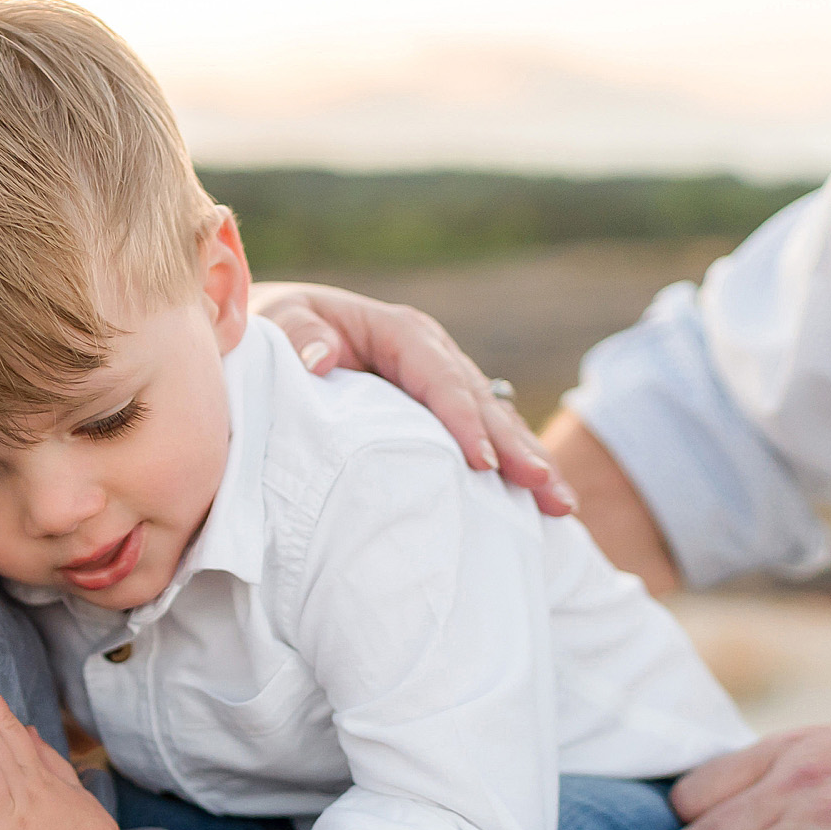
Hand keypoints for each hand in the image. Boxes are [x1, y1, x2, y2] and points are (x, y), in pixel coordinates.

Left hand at [251, 281, 573, 516]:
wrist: (270, 339)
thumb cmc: (272, 330)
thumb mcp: (277, 321)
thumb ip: (296, 335)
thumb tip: (319, 359)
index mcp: (399, 333)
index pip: (439, 376)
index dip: (463, 418)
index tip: (482, 462)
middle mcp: (431, 358)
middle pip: (482, 402)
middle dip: (517, 447)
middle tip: (549, 491)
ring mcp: (439, 387)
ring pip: (493, 423)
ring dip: (527, 462)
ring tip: (561, 505)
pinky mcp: (436, 415)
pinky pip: (477, 439)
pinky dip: (506, 470)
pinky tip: (534, 507)